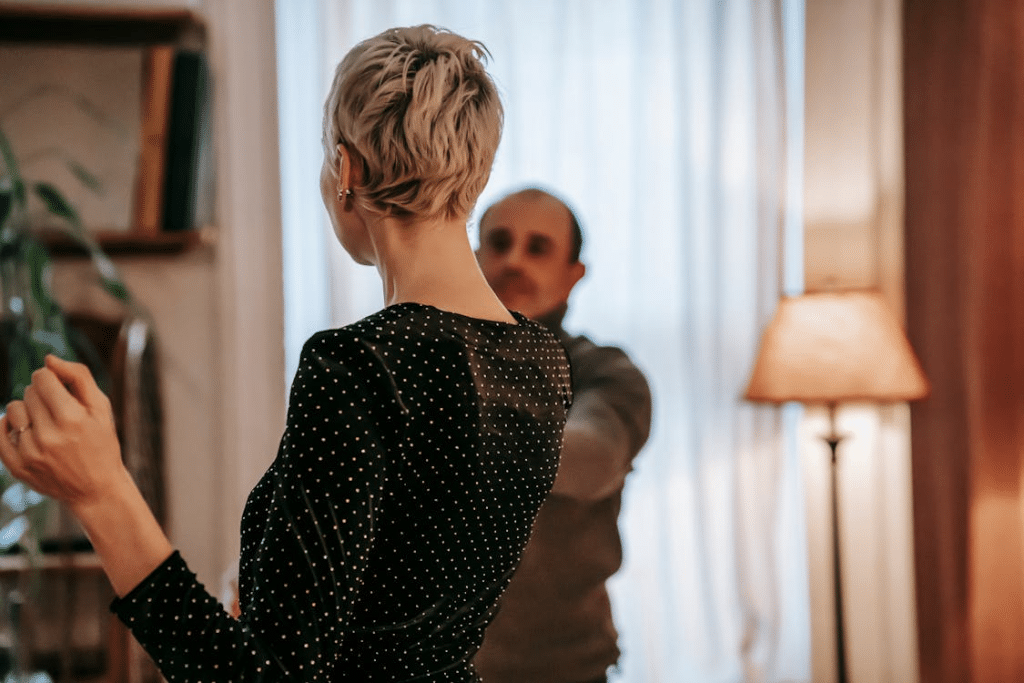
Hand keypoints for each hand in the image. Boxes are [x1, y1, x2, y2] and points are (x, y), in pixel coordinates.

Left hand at [0, 354, 125, 511]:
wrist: (96, 490)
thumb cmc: (102, 443)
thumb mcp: (102, 408)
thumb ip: (79, 377)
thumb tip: (48, 359)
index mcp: (72, 419)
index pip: (42, 377)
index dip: (51, 378)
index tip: (60, 388)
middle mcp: (48, 436)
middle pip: (29, 392)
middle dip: (42, 394)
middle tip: (58, 410)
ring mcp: (30, 453)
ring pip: (13, 409)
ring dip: (28, 410)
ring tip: (45, 423)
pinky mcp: (16, 466)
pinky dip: (9, 425)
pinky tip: (26, 429)